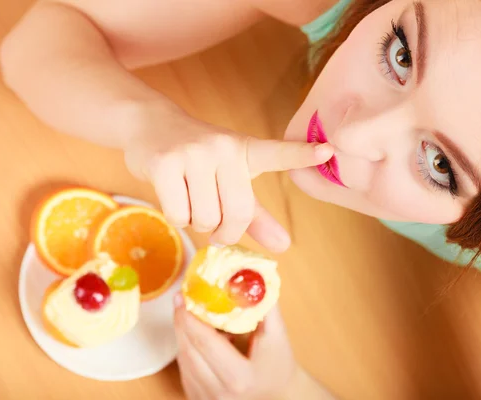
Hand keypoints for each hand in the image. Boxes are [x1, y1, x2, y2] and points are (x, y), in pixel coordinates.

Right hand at [124, 104, 333, 251]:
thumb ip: (256, 216)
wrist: (151, 126)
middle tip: (215, 225)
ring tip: (191, 200)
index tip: (328, 151)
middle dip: (225, 230)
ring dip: (198, 223)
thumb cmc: (200, 160)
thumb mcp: (232, 181)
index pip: (278, 154)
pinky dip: (177, 217)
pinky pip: (178, 215)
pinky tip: (173, 195)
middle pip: (236, 213)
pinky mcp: (165, 162)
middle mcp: (224, 148)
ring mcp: (194, 153)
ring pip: (205, 218)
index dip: (302, 154)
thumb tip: (284, 247)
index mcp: (247, 150)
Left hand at [173, 294, 295, 399]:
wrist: (280, 396)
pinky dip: (187, 349)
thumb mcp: (278, 335)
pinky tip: (196, 336)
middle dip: (181, 321)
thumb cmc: (279, 366)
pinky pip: (185, 371)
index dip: (190, 317)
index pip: (204, 343)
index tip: (184, 296)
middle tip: (181, 298)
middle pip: (188, 351)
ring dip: (183, 334)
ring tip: (188, 313)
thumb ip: (265, 304)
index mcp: (239, 378)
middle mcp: (219, 394)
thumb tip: (254, 273)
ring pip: (183, 361)